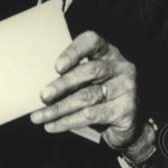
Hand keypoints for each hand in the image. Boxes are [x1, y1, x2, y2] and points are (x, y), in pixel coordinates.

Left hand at [30, 30, 141, 150]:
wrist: (129, 123)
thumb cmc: (99, 95)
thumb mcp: (87, 80)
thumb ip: (71, 76)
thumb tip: (39, 87)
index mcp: (108, 53)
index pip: (92, 42)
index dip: (74, 52)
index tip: (57, 67)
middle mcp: (121, 67)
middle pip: (90, 71)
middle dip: (63, 84)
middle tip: (43, 96)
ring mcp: (126, 88)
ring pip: (87, 96)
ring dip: (59, 108)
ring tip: (38, 116)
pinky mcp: (125, 110)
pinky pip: (91, 115)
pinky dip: (68, 122)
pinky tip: (52, 126)